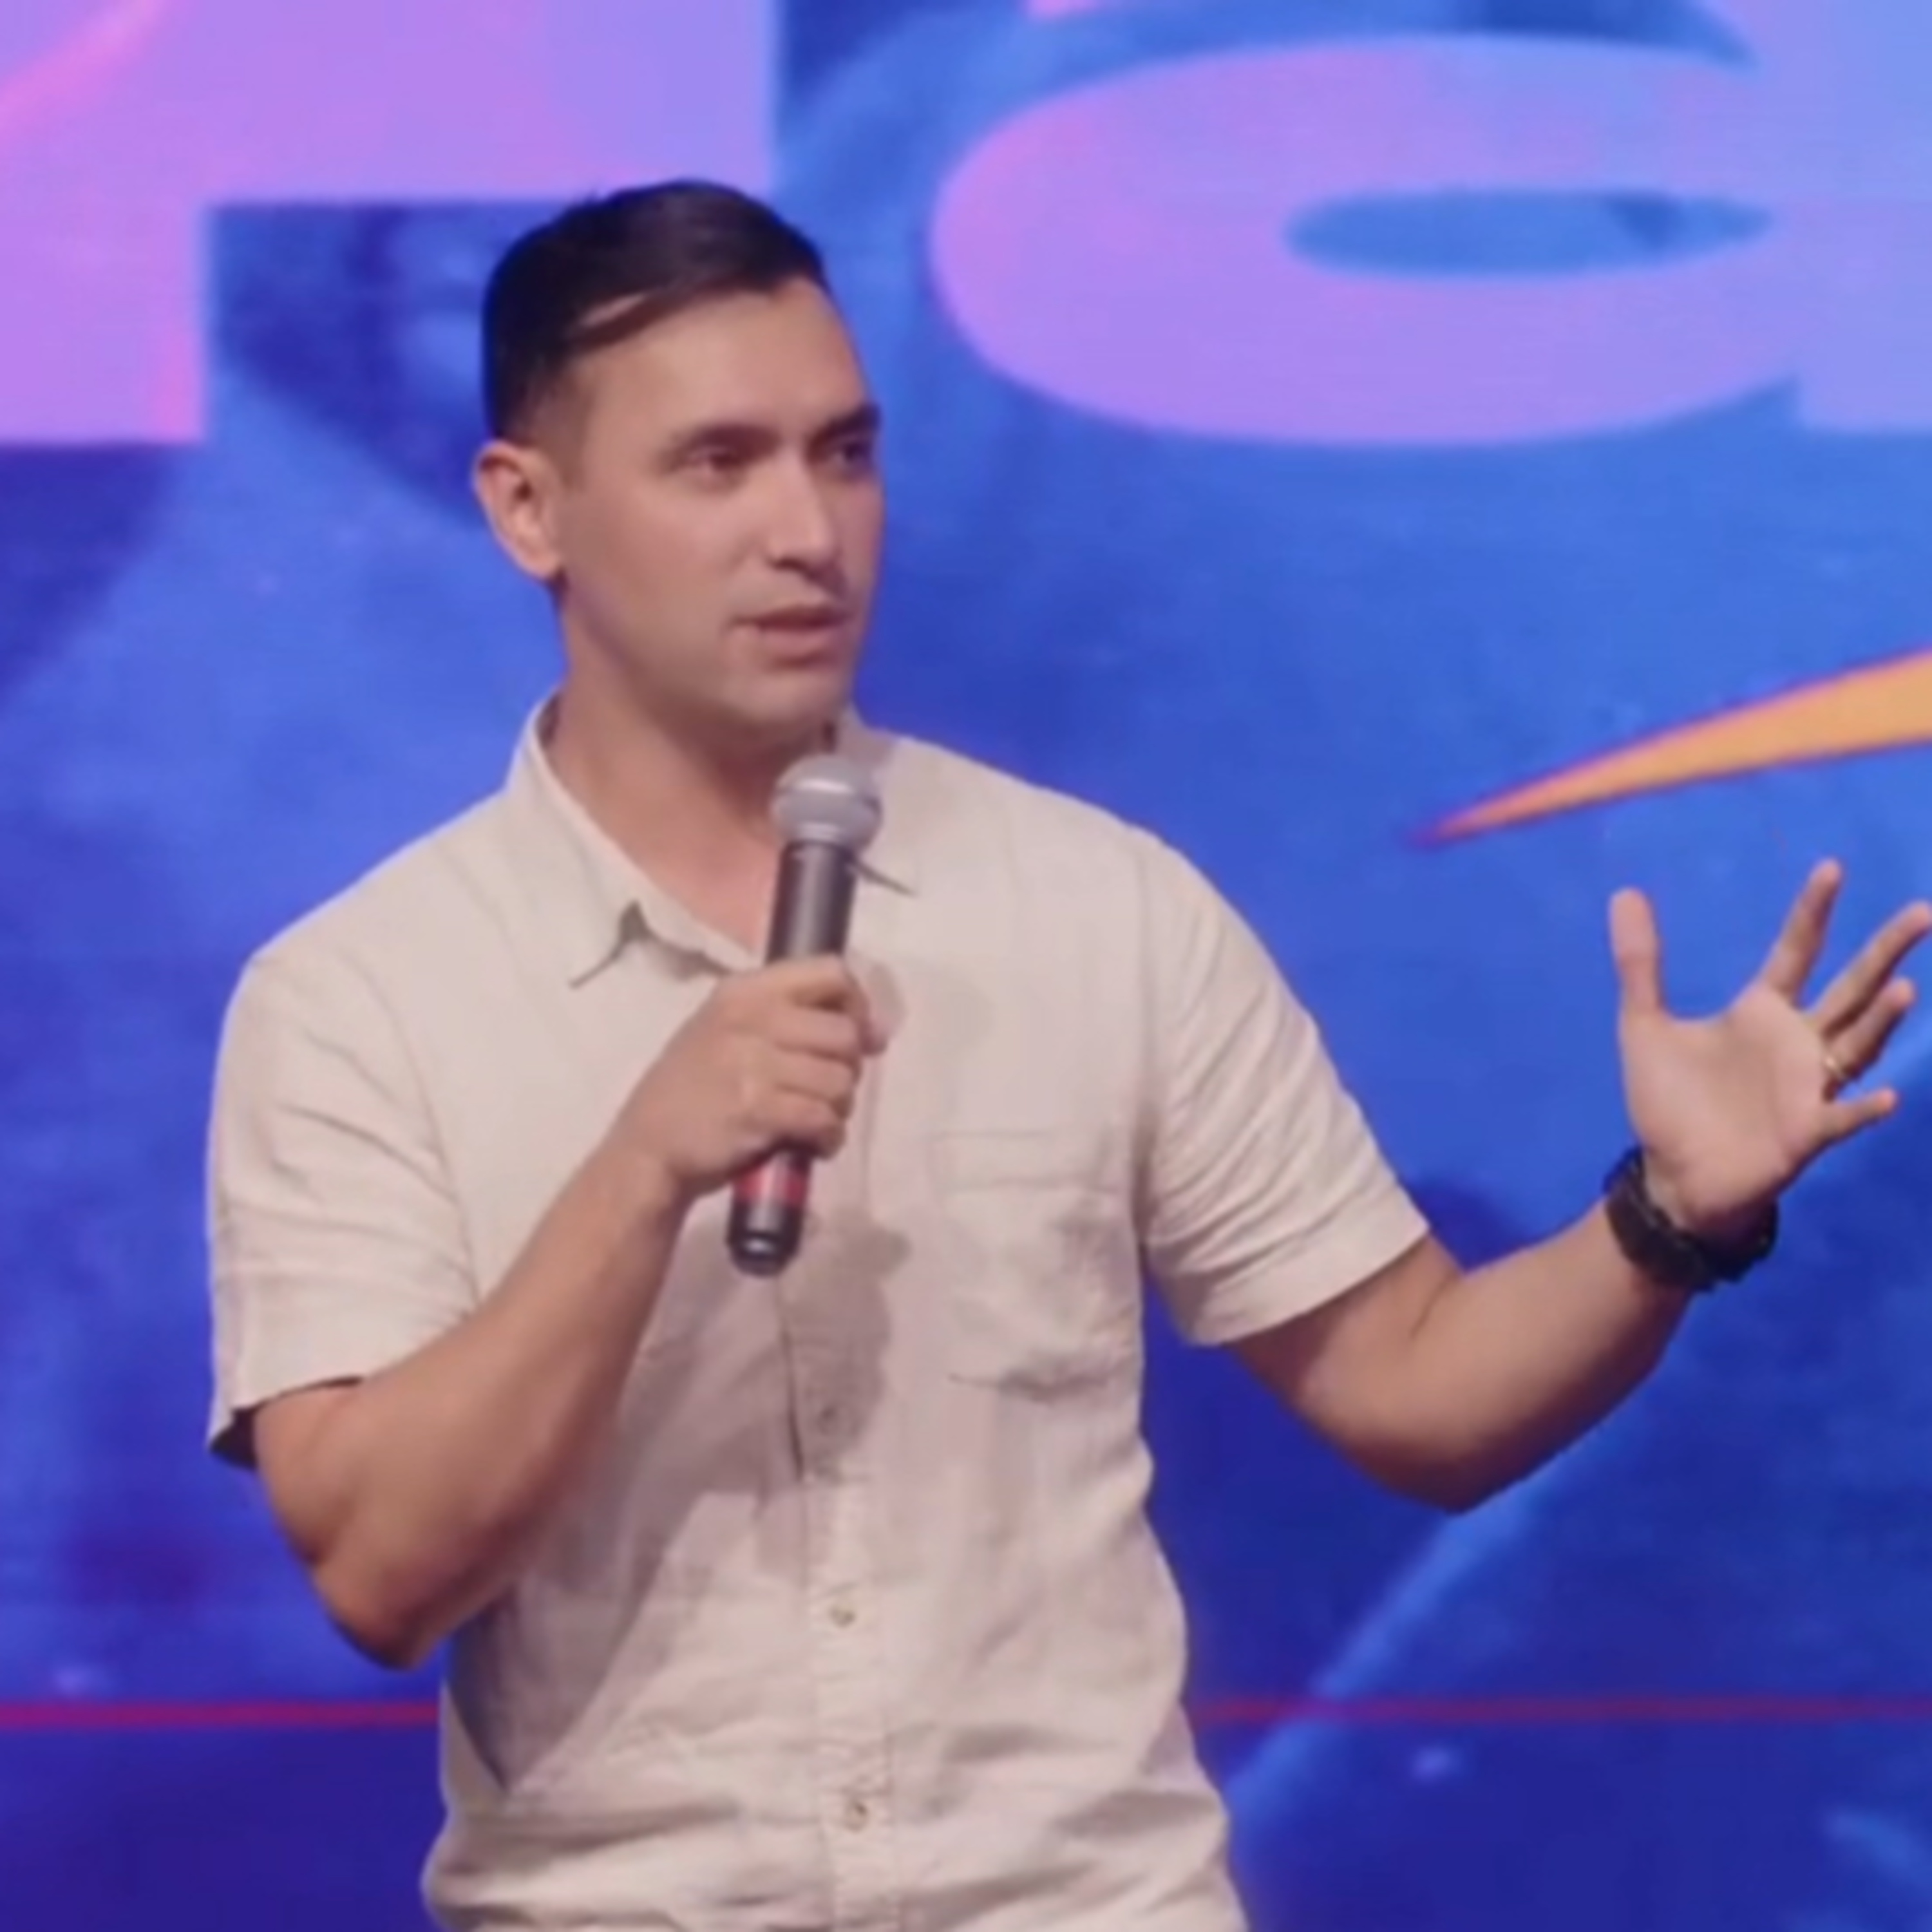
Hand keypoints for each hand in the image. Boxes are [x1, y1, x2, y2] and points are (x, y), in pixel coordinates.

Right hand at [620, 958, 885, 1207]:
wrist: (646, 1151)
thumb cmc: (693, 1091)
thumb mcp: (726, 1031)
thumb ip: (790, 1018)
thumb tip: (872, 1029)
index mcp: (744, 990)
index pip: (830, 972)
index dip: (857, 1006)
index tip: (859, 1037)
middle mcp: (750, 1017)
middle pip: (844, 1033)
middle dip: (848, 1068)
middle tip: (825, 1091)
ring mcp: (753, 1063)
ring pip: (840, 1080)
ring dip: (838, 1108)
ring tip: (814, 1120)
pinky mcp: (758, 1109)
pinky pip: (824, 1118)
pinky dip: (828, 1137)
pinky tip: (812, 1144)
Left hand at [1610, 861, 1931, 1240]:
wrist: (1673, 1175)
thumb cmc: (1669, 1101)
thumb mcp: (1644, 1026)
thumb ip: (1639, 964)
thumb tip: (1624, 893)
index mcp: (1762, 1012)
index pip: (1796, 951)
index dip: (1813, 912)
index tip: (1831, 866)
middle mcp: (1797, 1042)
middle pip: (1851, 988)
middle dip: (1885, 952)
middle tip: (1923, 911)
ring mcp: (1808, 1087)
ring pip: (1856, 1045)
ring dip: (1881, 1020)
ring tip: (1904, 988)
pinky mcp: (1805, 1133)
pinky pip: (1840, 1118)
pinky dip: (1861, 1108)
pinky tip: (1884, 1096)